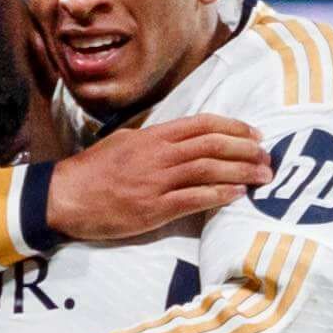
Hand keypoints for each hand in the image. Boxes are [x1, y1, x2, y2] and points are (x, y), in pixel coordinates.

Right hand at [45, 115, 273, 241]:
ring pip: (208, 170)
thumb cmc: (92, 171)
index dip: (233, 127)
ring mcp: (157, 182)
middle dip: (245, 149)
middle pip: (212, 145)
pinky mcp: (153, 209)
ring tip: (262, 176)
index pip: (202, 124)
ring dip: (241, 171)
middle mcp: (159, 155)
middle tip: (267, 156)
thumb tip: (181, 141)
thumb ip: (154, 141)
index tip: (254, 134)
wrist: (65, 197)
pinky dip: (219, 195)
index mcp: (153, 136)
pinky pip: (193, 198)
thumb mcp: (124, 143)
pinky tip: (237, 194)